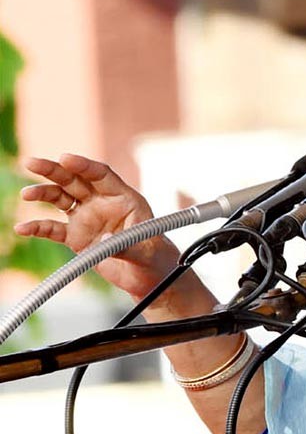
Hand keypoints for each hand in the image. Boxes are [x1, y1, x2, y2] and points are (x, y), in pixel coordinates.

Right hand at [14, 153, 180, 299]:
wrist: (146, 274)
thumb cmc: (154, 255)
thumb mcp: (146, 249)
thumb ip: (125, 244)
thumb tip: (103, 241)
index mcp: (123, 197)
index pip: (101, 175)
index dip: (84, 166)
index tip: (65, 159)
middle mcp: (102, 203)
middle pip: (75, 181)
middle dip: (54, 171)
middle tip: (31, 163)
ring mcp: (87, 218)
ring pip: (60, 199)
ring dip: (43, 194)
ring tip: (26, 194)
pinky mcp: (75, 237)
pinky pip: (53, 228)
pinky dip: (38, 228)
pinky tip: (22, 228)